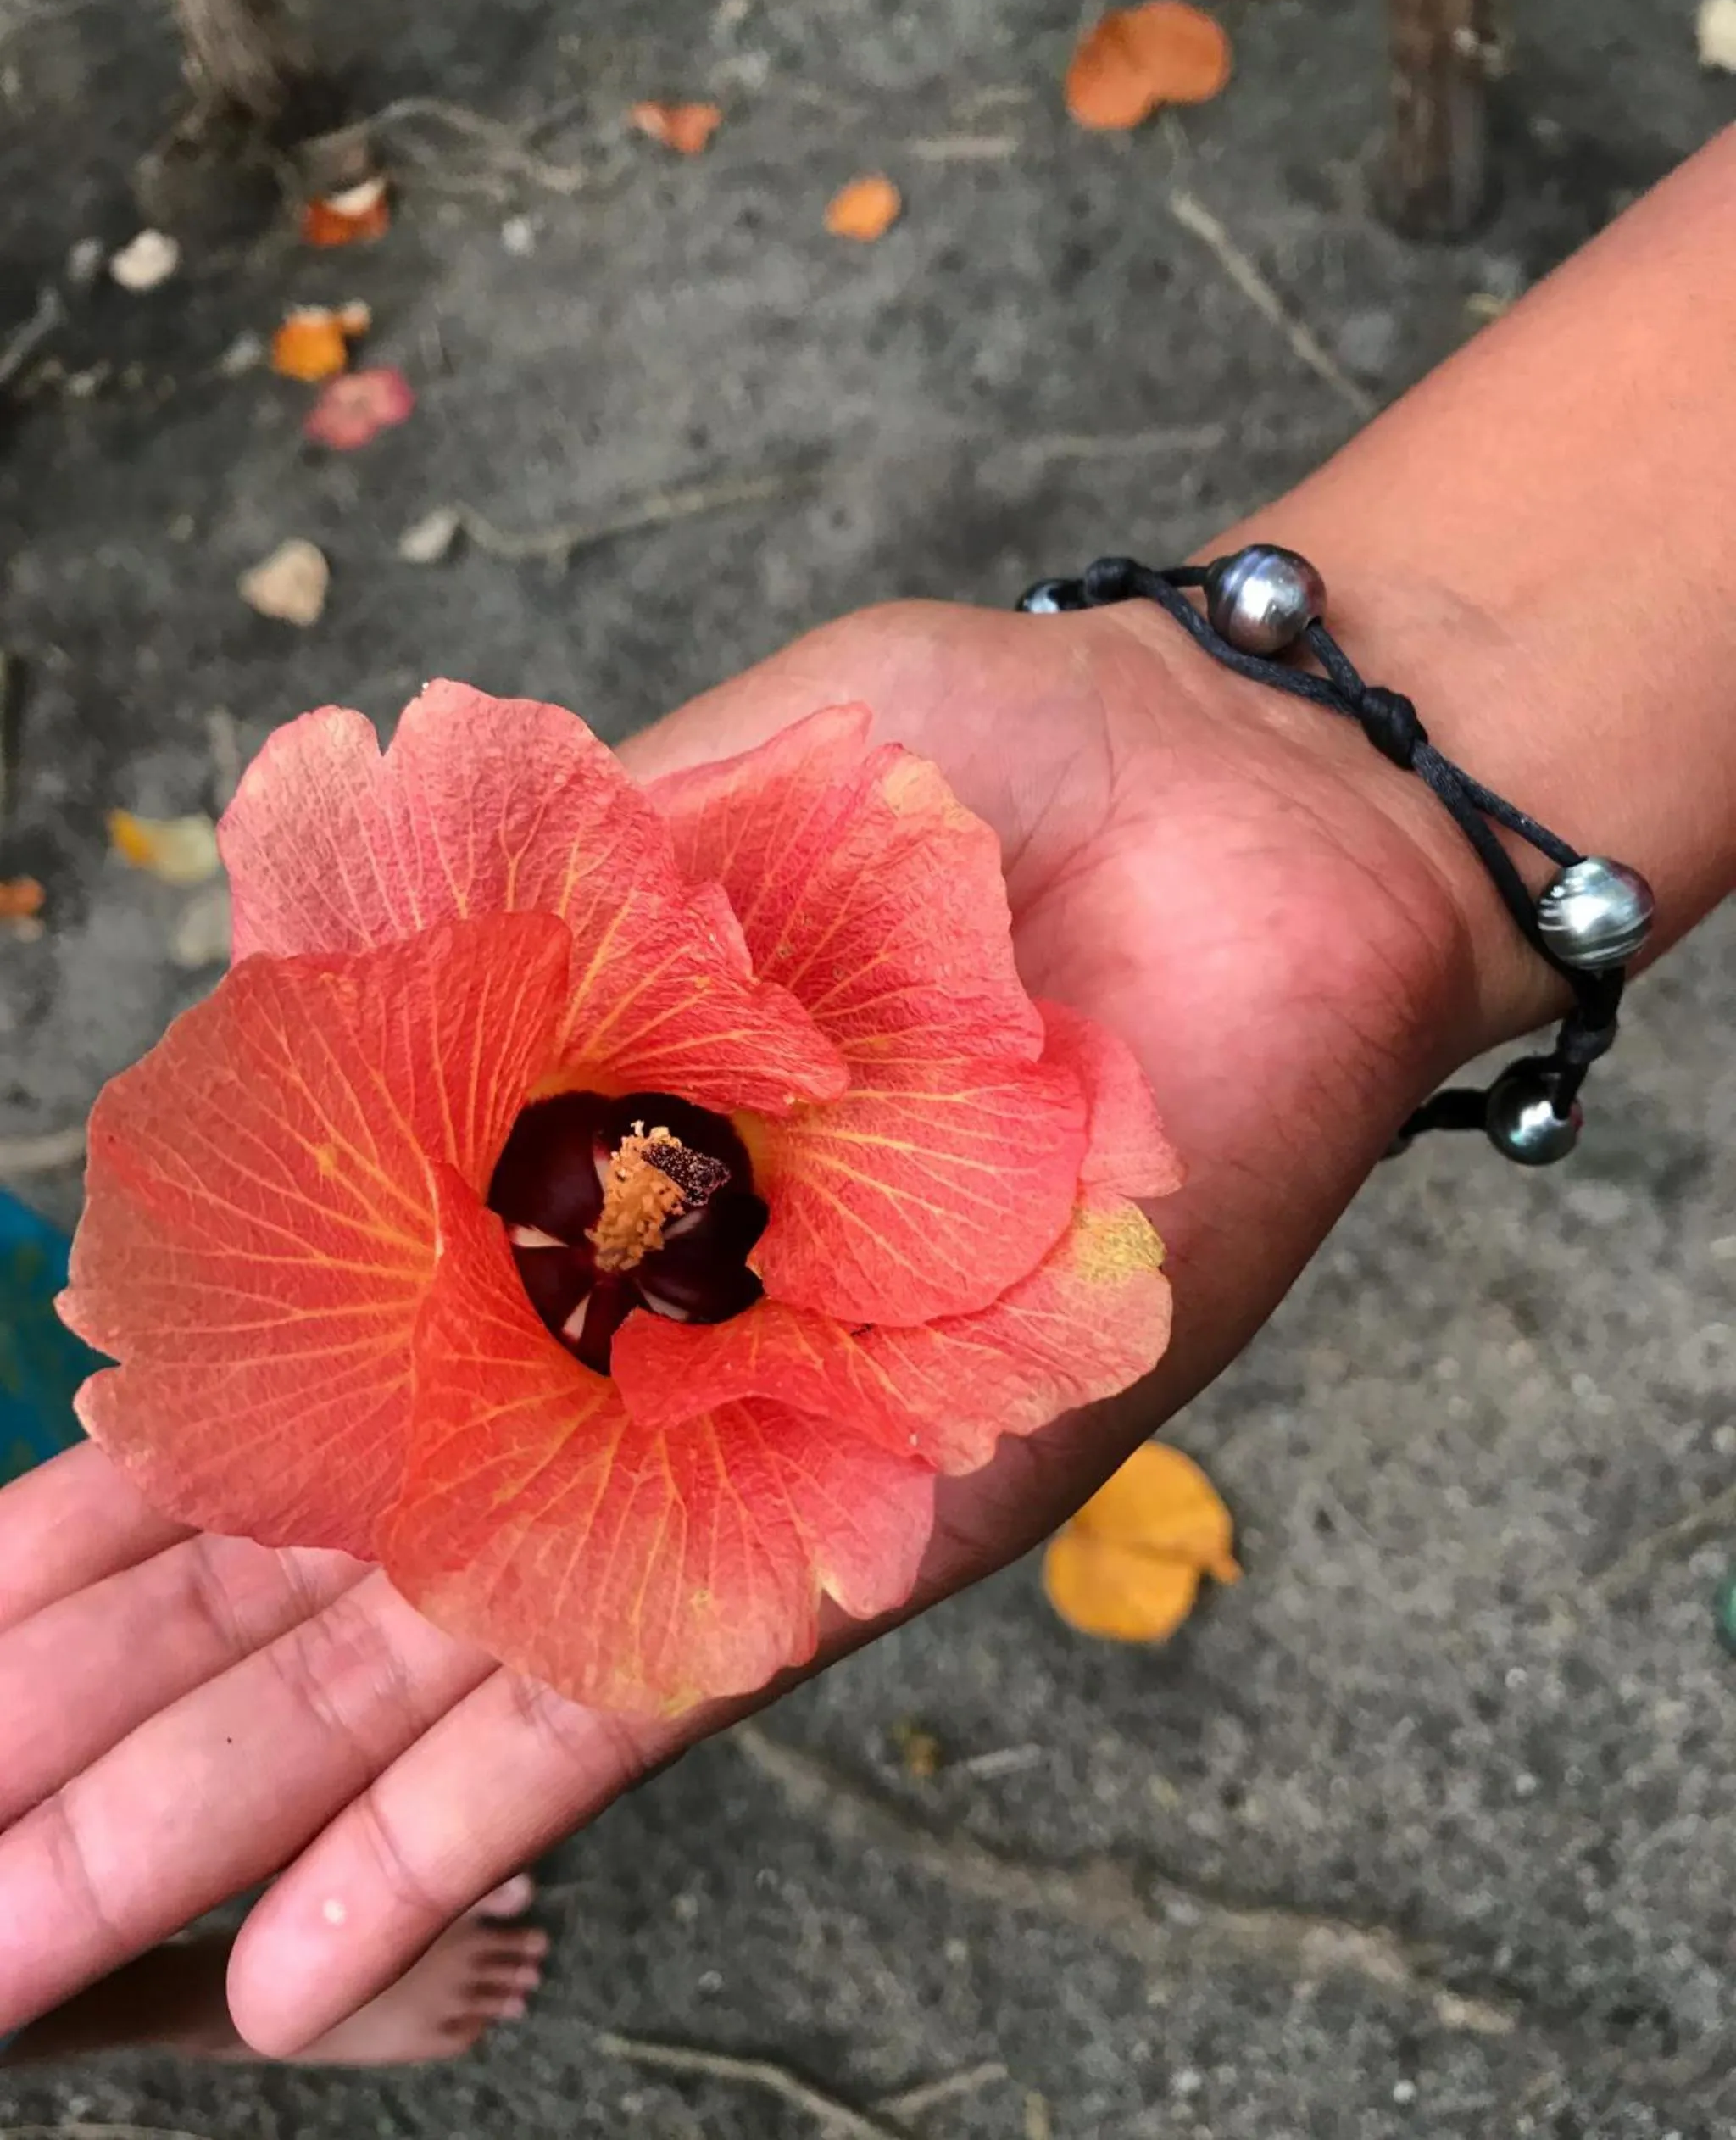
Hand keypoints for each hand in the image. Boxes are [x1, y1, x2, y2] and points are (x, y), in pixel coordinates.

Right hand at [0, 599, 1497, 2051]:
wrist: (1247, 819)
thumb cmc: (977, 775)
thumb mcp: (689, 799)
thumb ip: (494, 939)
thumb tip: (249, 1055)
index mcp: (546, 1190)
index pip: (276, 1374)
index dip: (109, 1493)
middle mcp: (613, 1354)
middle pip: (313, 1560)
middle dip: (107, 1700)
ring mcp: (725, 1446)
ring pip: (424, 1667)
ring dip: (218, 1810)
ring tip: (22, 1950)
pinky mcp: (873, 1501)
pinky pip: (639, 1686)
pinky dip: (470, 1818)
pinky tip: (306, 1962)